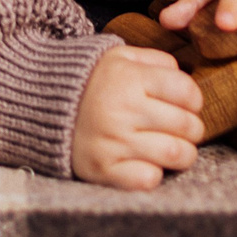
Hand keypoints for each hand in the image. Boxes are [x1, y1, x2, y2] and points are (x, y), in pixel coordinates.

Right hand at [71, 44, 204, 189]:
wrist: (42, 106)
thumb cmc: (90, 82)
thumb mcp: (119, 57)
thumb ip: (156, 60)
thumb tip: (186, 76)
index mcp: (129, 78)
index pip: (187, 91)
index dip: (194, 99)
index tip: (186, 104)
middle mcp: (122, 110)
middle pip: (187, 125)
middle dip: (192, 128)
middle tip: (183, 129)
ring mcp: (113, 142)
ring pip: (175, 153)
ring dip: (183, 154)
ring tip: (174, 148)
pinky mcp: (103, 169)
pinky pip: (148, 179)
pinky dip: (154, 173)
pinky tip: (147, 163)